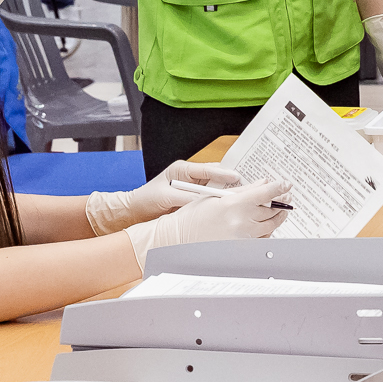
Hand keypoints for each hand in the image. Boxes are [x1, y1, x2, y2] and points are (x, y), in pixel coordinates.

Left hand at [83, 159, 244, 233]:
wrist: (135, 212)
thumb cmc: (146, 200)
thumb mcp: (166, 197)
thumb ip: (184, 198)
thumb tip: (202, 202)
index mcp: (182, 169)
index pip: (206, 170)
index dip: (222, 174)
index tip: (236, 178)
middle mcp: (190, 176)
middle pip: (215, 177)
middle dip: (230, 182)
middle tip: (247, 186)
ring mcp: (192, 187)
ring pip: (215, 188)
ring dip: (227, 193)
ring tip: (243, 197)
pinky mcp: (193, 199)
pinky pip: (209, 199)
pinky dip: (219, 203)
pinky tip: (229, 207)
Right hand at [127, 179, 293, 268]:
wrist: (178, 239)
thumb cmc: (193, 216)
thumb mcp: (216, 196)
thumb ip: (242, 190)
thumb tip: (261, 183)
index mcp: (234, 204)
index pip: (266, 192)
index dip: (280, 187)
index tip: (287, 184)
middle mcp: (241, 222)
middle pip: (270, 210)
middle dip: (281, 202)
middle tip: (286, 197)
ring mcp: (242, 238)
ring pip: (269, 226)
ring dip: (277, 217)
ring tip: (281, 210)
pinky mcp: (240, 250)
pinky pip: (261, 240)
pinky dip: (267, 231)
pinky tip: (267, 226)